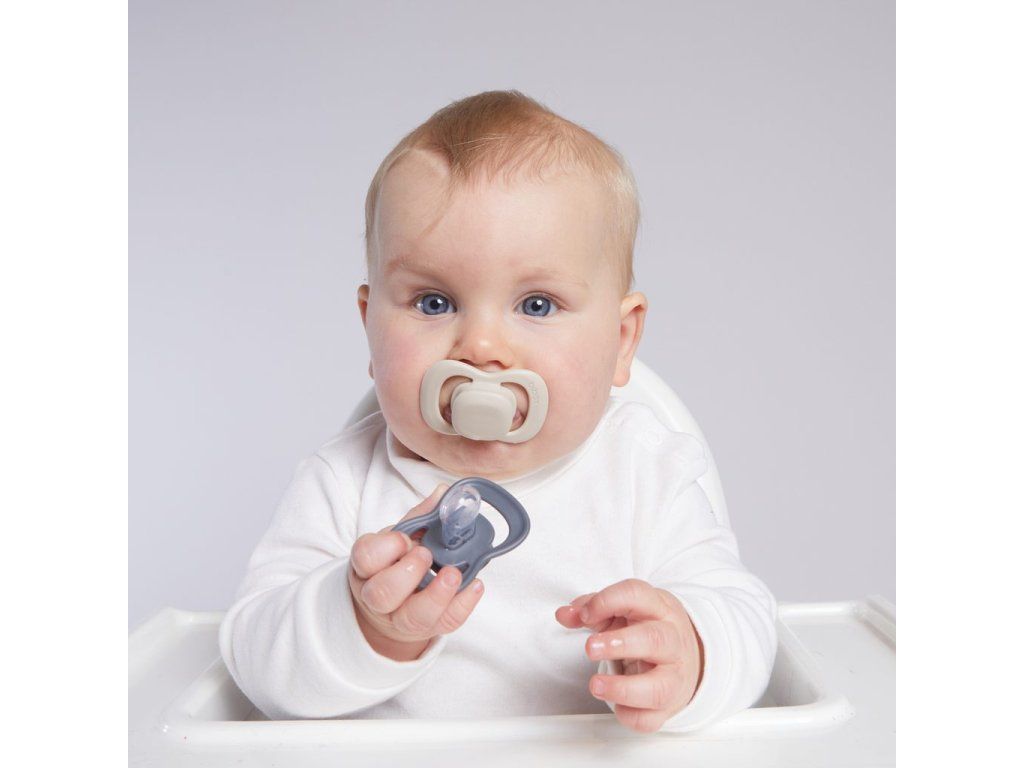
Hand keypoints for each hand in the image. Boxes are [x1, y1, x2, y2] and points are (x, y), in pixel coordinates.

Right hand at [348, 484, 484, 660]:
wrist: (392, 606)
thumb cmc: (395, 564)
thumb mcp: (400, 536)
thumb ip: (420, 516)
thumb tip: (443, 493)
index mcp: (367, 566)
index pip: (365, 558)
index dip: (385, 548)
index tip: (404, 538)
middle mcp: (378, 596)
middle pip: (382, 593)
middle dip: (408, 573)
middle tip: (426, 555)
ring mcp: (401, 617)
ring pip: (412, 617)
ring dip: (437, 595)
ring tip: (453, 573)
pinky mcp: (427, 629)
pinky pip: (445, 623)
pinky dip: (463, 604)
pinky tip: (475, 585)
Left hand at [555, 578, 703, 732]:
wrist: (686, 658)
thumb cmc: (647, 630)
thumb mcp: (624, 612)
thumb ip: (593, 610)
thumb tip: (565, 613)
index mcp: (659, 609)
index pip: (637, 596)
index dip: (607, 601)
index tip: (584, 615)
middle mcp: (671, 641)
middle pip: (654, 640)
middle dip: (619, 644)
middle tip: (590, 648)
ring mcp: (674, 676)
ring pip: (658, 687)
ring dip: (623, 688)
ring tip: (595, 685)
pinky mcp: (668, 707)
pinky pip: (650, 718)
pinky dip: (629, 715)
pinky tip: (615, 704)